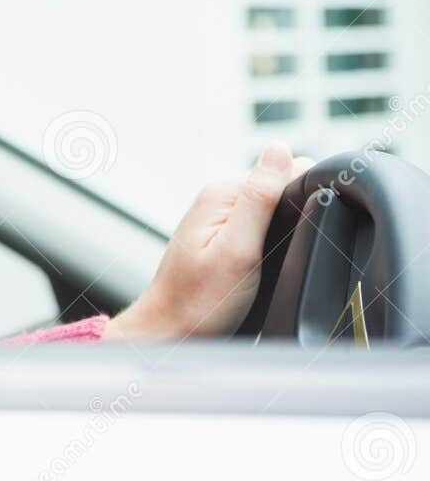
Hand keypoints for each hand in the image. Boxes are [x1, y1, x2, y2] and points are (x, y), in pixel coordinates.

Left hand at [106, 142, 312, 341]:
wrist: (171, 332)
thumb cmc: (199, 300)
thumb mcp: (238, 249)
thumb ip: (259, 198)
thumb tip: (279, 147)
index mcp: (222, 192)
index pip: (285, 169)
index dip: (308, 194)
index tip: (305, 229)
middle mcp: (219, 199)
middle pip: (281, 190)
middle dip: (298, 215)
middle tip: (286, 254)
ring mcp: (220, 220)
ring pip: (274, 211)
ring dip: (287, 231)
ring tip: (279, 262)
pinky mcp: (224, 239)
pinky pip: (262, 229)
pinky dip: (275, 243)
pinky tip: (271, 265)